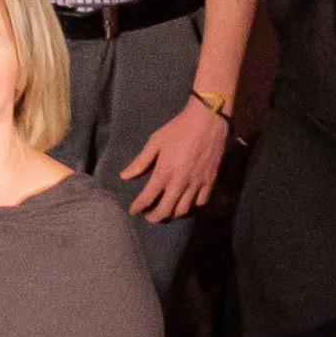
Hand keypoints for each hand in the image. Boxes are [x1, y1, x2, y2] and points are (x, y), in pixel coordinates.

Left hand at [121, 91, 230, 223]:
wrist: (208, 119)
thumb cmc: (178, 129)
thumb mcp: (155, 142)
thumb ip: (140, 161)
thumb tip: (124, 176)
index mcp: (164, 172)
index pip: (148, 197)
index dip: (138, 207)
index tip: (133, 210)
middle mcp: (181, 182)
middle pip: (166, 210)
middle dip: (155, 217)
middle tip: (149, 217)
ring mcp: (197, 183)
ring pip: (184, 209)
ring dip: (173, 214)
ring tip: (167, 211)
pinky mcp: (211, 180)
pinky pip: (202, 201)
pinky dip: (193, 206)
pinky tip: (187, 202)